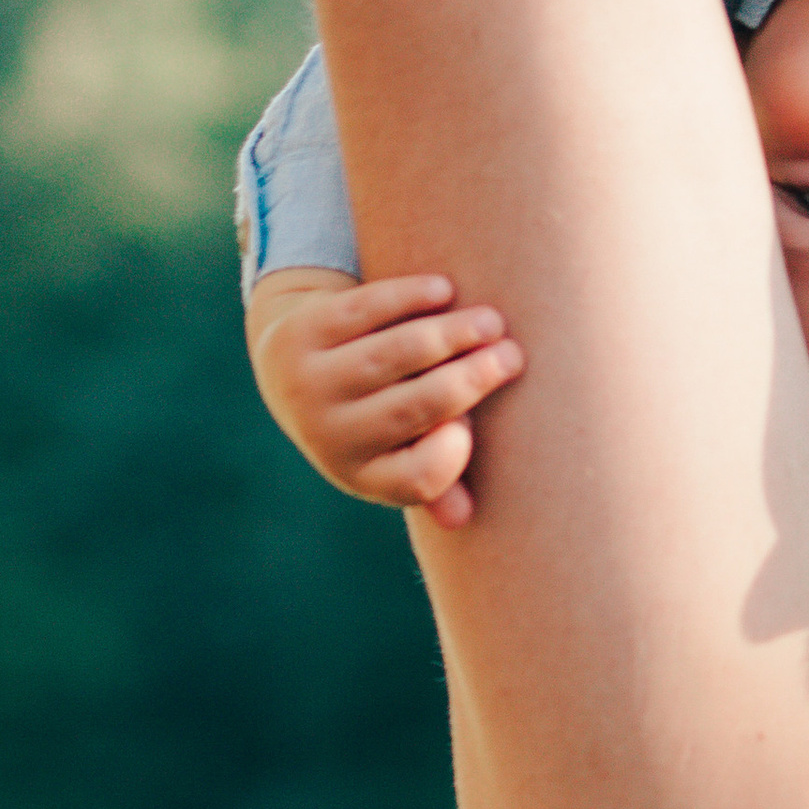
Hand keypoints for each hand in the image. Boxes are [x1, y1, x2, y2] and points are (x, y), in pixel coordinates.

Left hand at [246, 269, 524, 531]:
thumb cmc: (372, 410)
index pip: (417, 476)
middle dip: (474, 377)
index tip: (474, 423)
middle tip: (513, 354)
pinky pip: (365, 310)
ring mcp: (311, 382)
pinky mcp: (302, 332)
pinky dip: (411, 297)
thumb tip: (462, 517)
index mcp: (360, 473)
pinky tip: (444, 290)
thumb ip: (433, 475)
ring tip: (492, 321)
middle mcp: (329, 434)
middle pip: (414, 407)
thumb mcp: (394, 450)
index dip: (454, 453)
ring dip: (453, 333)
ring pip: (394, 354)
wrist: (294, 363)